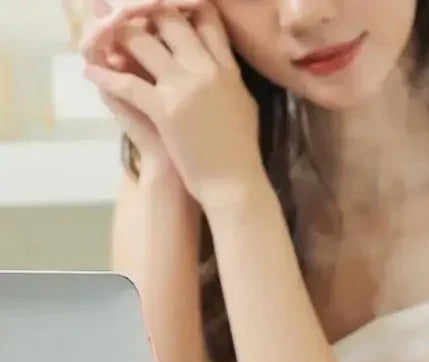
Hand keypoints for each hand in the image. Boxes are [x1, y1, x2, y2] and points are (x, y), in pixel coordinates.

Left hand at [82, 0, 262, 208]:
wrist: (234, 184)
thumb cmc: (241, 152)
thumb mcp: (244, 106)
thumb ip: (229, 78)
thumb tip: (219, 61)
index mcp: (227, 69)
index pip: (206, 20)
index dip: (184, 6)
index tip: (165, 5)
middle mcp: (206, 70)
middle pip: (170, 20)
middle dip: (145, 11)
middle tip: (125, 10)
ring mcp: (183, 88)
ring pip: (142, 43)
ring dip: (118, 35)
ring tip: (102, 34)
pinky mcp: (164, 109)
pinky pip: (126, 83)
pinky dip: (105, 76)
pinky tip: (91, 72)